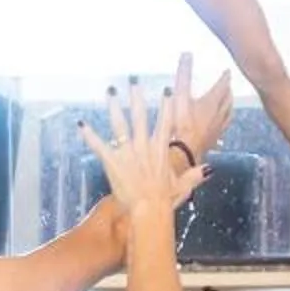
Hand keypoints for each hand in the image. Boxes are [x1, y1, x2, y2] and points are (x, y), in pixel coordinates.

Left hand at [84, 79, 207, 223]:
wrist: (148, 210)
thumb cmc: (164, 200)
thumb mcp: (182, 186)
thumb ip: (194, 175)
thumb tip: (208, 170)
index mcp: (160, 149)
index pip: (165, 122)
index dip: (166, 105)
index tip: (166, 90)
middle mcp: (143, 146)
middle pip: (140, 115)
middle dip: (136, 96)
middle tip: (133, 80)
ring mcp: (127, 152)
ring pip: (119, 124)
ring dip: (114, 106)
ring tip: (110, 90)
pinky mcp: (112, 161)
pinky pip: (99, 145)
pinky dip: (89, 135)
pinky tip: (81, 124)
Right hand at [161, 51, 234, 165]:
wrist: (183, 154)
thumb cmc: (180, 124)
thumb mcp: (179, 95)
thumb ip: (183, 74)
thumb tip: (187, 53)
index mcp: (212, 102)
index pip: (222, 86)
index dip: (224, 78)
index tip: (227, 72)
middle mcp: (218, 115)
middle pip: (227, 101)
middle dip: (228, 92)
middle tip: (228, 86)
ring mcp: (216, 129)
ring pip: (227, 115)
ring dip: (229, 107)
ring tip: (228, 104)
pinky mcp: (212, 142)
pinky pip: (221, 130)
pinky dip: (222, 124)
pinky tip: (219, 130)